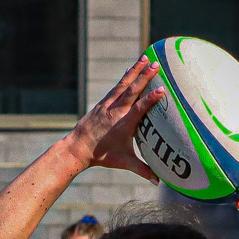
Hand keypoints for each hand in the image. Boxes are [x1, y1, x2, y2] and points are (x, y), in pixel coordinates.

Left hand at [62, 57, 164, 182]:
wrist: (77, 148)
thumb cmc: (102, 156)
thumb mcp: (124, 162)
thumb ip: (142, 170)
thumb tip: (158, 181)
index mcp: (123, 124)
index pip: (140, 109)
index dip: (150, 100)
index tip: (161, 90)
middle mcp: (116, 111)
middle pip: (132, 91)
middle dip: (144, 77)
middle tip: (156, 64)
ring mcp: (108, 105)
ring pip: (123, 84)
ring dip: (135, 70)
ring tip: (146, 57)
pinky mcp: (103, 103)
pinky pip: (116, 87)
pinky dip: (124, 77)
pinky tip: (131, 69)